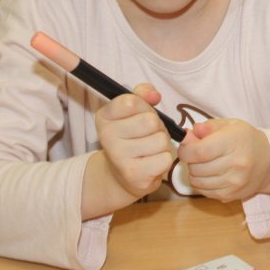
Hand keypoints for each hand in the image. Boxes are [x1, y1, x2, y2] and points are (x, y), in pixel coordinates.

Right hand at [83, 83, 173, 217]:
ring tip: (149, 150)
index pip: (131, 101)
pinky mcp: (133, 174)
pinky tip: (151, 163)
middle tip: (148, 135)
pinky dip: (164, 160)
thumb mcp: (135, 110)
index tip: (138, 115)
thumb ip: (144, 94)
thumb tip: (154, 96)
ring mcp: (118, 157)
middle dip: (158, 127)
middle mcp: (106, 136)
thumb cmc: (133, 136)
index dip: (145, 107)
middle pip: (151, 121)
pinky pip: (165, 159)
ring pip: (161, 140)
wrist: (123, 175)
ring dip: (162, 145)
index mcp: (104, 116)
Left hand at [176, 119, 269, 201]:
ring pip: (197, 181)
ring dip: (195, 173)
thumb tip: (186, 135)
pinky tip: (211, 175)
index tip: (186, 146)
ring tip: (205, 164)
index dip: (185, 150)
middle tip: (199, 154)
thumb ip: (208, 127)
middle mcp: (235, 164)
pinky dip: (202, 183)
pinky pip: (204, 192)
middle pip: (196, 167)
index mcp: (233, 142)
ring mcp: (233, 182)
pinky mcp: (231, 195)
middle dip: (191, 161)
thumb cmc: (246, 139)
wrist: (269, 161)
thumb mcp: (230, 125)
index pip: (198, 151)